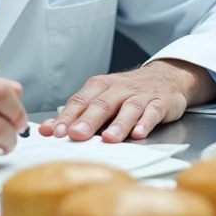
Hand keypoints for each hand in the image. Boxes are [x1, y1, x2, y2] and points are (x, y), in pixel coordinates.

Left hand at [38, 59, 215, 142]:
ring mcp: (140, 95)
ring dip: (119, 123)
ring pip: (128, 108)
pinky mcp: (161, 102)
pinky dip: (146, 122)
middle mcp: (119, 89)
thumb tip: (49, 131)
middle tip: (76, 135)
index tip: (54, 133)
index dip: (67, 117)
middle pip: (102, 104)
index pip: (80, 102)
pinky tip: (139, 133)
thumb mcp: (101, 98)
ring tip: (109, 139)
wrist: (166, 77)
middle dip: (88, 120)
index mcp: (100, 87)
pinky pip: (153, 112)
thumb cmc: (127, 93)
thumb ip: (77, 115)